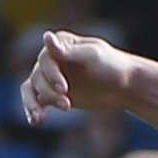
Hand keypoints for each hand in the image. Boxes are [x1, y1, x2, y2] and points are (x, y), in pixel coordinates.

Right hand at [20, 31, 138, 126]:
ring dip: (36, 103)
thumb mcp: (93, 56)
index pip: (45, 59)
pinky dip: (33, 110)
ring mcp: (50, 76)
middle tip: (67, 105)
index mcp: (61, 43)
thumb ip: (69, 51)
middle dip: (49, 92)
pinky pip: (35, 101)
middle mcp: (51, 58)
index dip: (51, 74)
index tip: (63, 88)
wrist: (125, 86)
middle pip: (38, 77)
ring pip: (32, 89)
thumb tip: (45, 36)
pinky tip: (35, 121)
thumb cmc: (112, 66)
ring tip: (40, 119)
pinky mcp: (52, 93)